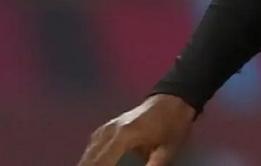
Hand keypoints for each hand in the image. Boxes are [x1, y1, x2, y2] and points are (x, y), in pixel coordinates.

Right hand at [78, 94, 197, 165]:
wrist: (172, 100)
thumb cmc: (172, 124)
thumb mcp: (168, 149)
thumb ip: (155, 165)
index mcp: (125, 135)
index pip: (102, 163)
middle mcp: (109, 131)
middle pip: (90, 160)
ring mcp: (105, 128)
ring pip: (88, 155)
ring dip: (88, 165)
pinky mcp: (105, 129)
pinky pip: (91, 148)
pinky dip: (89, 160)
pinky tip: (91, 165)